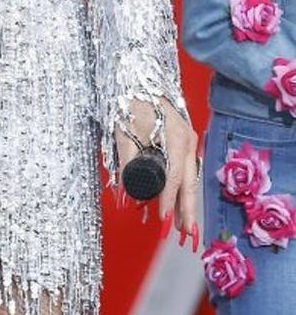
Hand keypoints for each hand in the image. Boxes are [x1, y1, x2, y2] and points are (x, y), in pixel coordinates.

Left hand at [115, 98, 198, 246]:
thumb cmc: (130, 103)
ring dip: (187, 203)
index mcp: (175, 138)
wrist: (138, 78)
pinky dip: (183, 188)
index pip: (174, 178)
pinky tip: (180, 203)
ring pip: (189, 178)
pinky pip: (186, 169)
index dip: (169, 201)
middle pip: (188, 183)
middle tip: (187, 236)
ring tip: (185, 228)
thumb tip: (125, 194)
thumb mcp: (124, 132)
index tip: (164, 220)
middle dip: (187, 211)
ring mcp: (188, 140)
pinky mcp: (183, 140)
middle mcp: (187, 140)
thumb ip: (126, 163)